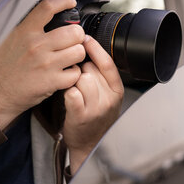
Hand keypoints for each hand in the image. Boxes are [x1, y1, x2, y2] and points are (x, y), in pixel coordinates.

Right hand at [0, 0, 85, 129]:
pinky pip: (76, 72)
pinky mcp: (52, 82)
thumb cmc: (3, 68)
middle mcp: (37, 46)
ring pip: (79, 51)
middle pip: (74, 31)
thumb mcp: (8, 39)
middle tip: (72, 41)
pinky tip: (65, 73)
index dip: (64, 1)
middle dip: (77, 36)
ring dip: (77, 55)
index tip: (70, 2)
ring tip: (69, 58)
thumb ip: (26, 27)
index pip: (48, 7)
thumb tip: (43, 14)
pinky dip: (74, 74)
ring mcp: (46, 64)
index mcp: (25, 32)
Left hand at [62, 36, 123, 173]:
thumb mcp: (106, 95)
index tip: (85, 39)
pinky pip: (72, 92)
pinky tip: (67, 97)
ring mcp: (96, 108)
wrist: (89, 145)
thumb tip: (88, 46)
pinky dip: (66, 92)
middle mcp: (109, 99)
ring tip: (73, 91)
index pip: (107, 63)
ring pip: (80, 79)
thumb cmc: (94, 116)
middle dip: (80, 71)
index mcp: (117, 90)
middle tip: (78, 82)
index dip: (95, 48)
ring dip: (72, 82)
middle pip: (90, 69)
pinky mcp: (81, 116)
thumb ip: (101, 74)